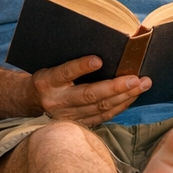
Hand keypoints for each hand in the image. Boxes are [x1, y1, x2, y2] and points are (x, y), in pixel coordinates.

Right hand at [29, 56, 150, 125]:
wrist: (30, 102)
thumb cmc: (47, 78)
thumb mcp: (51, 65)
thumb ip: (71, 62)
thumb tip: (103, 48)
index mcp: (47, 82)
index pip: (64, 73)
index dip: (80, 67)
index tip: (98, 60)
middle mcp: (56, 101)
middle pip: (88, 95)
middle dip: (115, 87)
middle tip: (136, 78)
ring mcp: (67, 115)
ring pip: (100, 107)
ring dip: (125, 96)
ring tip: (143, 84)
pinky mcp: (77, 123)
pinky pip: (103, 116)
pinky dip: (121, 105)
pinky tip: (133, 95)